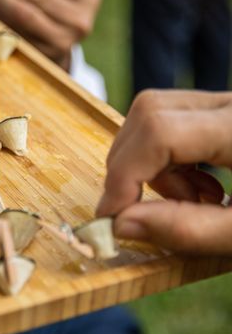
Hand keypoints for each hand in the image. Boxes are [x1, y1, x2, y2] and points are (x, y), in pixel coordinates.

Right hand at [96, 90, 231, 253]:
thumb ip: (190, 229)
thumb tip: (121, 224)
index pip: (159, 132)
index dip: (124, 175)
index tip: (113, 218)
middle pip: (149, 114)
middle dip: (129, 168)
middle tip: (143, 212)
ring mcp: (227, 103)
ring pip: (155, 114)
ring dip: (147, 164)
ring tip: (183, 203)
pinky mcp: (223, 112)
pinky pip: (173, 120)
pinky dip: (165, 159)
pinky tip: (194, 191)